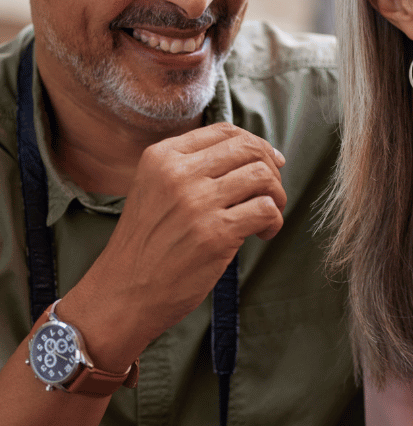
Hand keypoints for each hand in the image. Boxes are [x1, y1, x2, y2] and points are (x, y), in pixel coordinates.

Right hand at [57, 123, 286, 368]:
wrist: (122, 293)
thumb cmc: (146, 245)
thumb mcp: (155, 190)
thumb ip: (194, 168)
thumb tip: (260, 154)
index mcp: (162, 157)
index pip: (225, 132)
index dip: (256, 145)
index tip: (269, 164)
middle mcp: (178, 173)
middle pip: (249, 148)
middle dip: (272, 169)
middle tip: (271, 193)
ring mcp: (197, 202)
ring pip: (263, 176)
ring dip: (277, 196)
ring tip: (268, 215)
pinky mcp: (215, 233)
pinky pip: (266, 210)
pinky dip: (274, 222)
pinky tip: (262, 235)